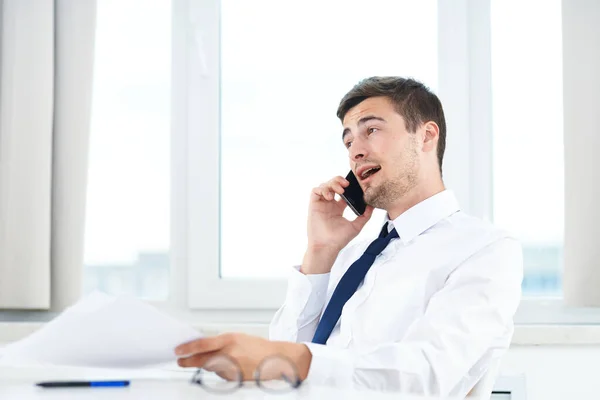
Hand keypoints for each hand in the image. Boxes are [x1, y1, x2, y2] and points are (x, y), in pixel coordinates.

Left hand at [175, 333, 311, 381]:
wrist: (274, 359)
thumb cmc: (257, 346)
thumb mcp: (237, 337)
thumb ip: (220, 342)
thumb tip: (201, 347)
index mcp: (230, 339)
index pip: (203, 344)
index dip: (188, 348)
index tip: (178, 350)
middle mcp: (230, 354)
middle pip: (202, 359)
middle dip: (189, 361)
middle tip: (180, 361)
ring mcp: (232, 367)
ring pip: (210, 367)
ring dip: (208, 365)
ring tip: (215, 360)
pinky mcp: (234, 378)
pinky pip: (220, 375)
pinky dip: (220, 371)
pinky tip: (229, 366)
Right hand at [306, 176, 373, 257]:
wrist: (328, 246)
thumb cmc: (339, 239)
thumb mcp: (356, 226)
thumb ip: (365, 216)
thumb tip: (372, 205)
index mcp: (338, 208)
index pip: (343, 192)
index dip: (348, 186)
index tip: (355, 186)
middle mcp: (329, 204)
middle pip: (333, 185)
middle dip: (339, 181)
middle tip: (347, 184)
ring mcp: (321, 204)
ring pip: (324, 185)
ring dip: (332, 184)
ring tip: (340, 190)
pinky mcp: (314, 205)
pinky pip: (315, 191)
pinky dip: (322, 189)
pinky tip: (330, 197)